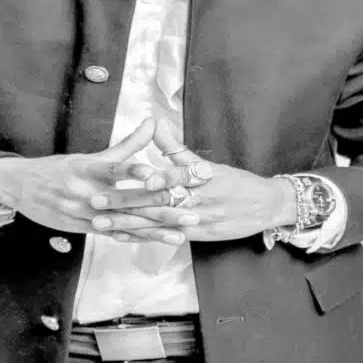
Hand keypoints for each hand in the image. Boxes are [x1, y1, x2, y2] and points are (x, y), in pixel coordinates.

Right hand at [0, 118, 187, 244]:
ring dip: (156, 229)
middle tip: (192, 210)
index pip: (118, 170)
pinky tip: (157, 240)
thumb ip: (127, 144)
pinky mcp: (83, 229)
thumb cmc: (60, 168)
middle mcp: (87, 192)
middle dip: (164, 207)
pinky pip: (114, 234)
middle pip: (130, 201)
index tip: (162, 176)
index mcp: (90, 169)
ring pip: (125, 223)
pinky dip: (136, 238)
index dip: (139, 174)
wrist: (21, 187)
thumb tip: (152, 122)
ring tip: (182, 232)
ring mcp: (85, 214)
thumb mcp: (91, 154)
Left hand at [87, 121, 297, 242]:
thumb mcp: (208, 164)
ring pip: (158, 223)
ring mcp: (198, 222)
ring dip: (128, 224)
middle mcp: (199, 201)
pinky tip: (121, 238)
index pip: (173, 176)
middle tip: (97, 201)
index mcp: (201, 177)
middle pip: (158, 203)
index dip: (148, 177)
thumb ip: (177, 148)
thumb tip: (156, 124)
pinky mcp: (197, 237)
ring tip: (101, 223)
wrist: (266, 207)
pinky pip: (165, 238)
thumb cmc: (236, 182)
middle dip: (125, 203)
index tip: (123, 174)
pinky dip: (142, 237)